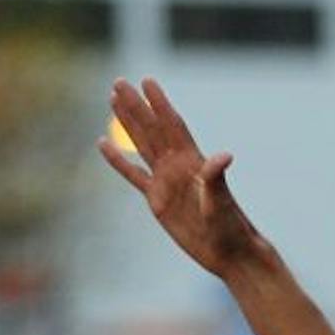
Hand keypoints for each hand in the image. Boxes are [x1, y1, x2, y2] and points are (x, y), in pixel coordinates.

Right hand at [100, 78, 260, 276]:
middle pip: (152, 129)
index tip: (147, 81)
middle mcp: (177, 166)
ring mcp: (166, 181)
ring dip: (128, 123)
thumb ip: (216, 178)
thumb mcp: (221, 201)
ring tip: (113, 100)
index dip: (160, 104)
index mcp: (193, 161)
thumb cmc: (231, 226)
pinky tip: (104, 145)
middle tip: (119, 82)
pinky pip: (133, 175)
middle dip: (136, 106)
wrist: (228, 252)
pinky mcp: (157, 200)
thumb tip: (224, 156)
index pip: (172, 126)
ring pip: (142, 145)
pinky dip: (119, 161)